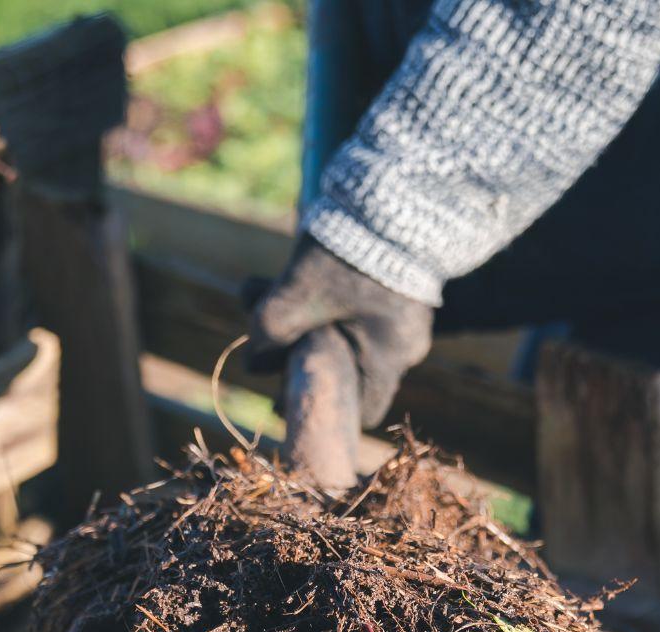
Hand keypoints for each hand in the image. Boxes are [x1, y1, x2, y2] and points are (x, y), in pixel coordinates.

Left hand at [247, 238, 433, 429]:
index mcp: (391, 357)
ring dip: (298, 317)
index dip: (321, 405)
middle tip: (259, 331)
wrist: (399, 193)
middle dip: (295, 349)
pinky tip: (283, 275)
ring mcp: (405, 313)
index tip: (284, 389)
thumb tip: (254, 363)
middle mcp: (405, 343)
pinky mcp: (398, 284)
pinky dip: (319, 298)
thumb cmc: (352, 251)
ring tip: (255, 291)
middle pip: (344, 366)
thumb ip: (270, 334)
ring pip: (343, 331)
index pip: (362, 411)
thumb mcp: (298, 296)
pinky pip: (355, 306)